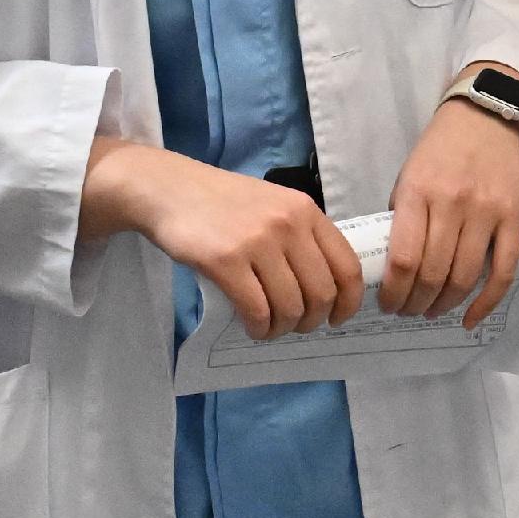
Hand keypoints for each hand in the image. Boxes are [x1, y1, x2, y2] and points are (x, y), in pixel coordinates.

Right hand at [88, 137, 359, 337]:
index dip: (349, 302)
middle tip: (296, 326)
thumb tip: (325, 287)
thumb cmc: (223, 202)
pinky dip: (259, 327)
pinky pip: (256, 309)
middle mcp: (288, 225)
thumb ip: (301, 236)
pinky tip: (252, 326)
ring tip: (270, 327)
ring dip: (282, 328)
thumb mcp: (274, 205)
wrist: (170, 189)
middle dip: (312, 321)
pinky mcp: (225, 260)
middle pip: (321, 293)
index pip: (347, 266)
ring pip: (290, 307)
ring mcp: (257, 242)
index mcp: (306, 211)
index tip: (338, 318)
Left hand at [379, 75, 518, 325]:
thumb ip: (403, 219)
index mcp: (418, 193)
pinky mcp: (514, 217)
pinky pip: (502, 271)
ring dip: (445, 305)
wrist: (484, 118)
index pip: (403, 259)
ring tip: (433, 311)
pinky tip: (471, 318)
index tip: (388, 305)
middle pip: (433, 274)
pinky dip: (486, 302)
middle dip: (416, 304)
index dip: (394, 293)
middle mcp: (453, 204)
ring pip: (465, 277)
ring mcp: (486, 212)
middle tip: (409, 312)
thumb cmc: (439, 151)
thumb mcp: (408, 177)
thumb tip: (393, 269)